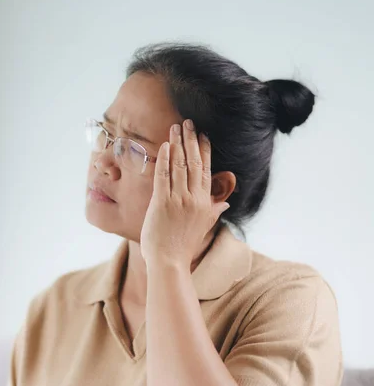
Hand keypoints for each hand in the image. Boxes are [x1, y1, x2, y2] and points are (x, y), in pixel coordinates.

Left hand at [140, 119, 229, 269]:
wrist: (169, 263)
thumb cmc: (182, 246)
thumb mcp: (203, 226)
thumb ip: (214, 211)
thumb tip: (225, 202)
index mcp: (205, 203)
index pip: (207, 170)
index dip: (204, 150)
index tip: (203, 134)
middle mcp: (194, 199)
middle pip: (194, 162)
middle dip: (191, 140)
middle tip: (188, 122)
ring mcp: (178, 200)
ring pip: (179, 166)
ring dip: (177, 144)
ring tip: (175, 128)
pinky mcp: (161, 203)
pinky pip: (163, 176)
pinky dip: (164, 160)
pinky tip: (164, 146)